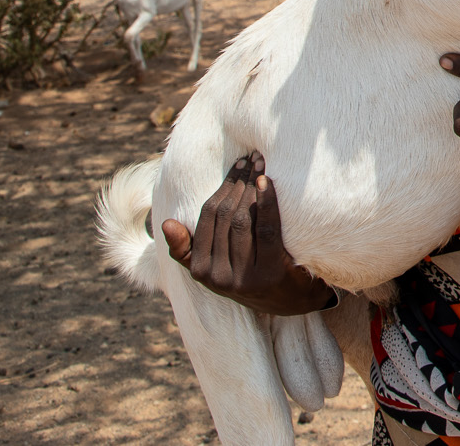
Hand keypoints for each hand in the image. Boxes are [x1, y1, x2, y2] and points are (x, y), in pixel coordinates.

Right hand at [160, 152, 335, 316]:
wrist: (293, 302)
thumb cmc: (251, 274)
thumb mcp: (215, 267)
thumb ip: (188, 249)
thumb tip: (166, 223)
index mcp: (201, 272)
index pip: (207, 217)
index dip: (222, 186)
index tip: (238, 163)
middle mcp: (218, 277)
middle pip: (224, 216)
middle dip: (238, 181)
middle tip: (253, 156)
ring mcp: (244, 278)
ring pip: (242, 220)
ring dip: (252, 186)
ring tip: (262, 163)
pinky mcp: (271, 273)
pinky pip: (266, 229)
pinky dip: (266, 201)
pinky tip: (267, 181)